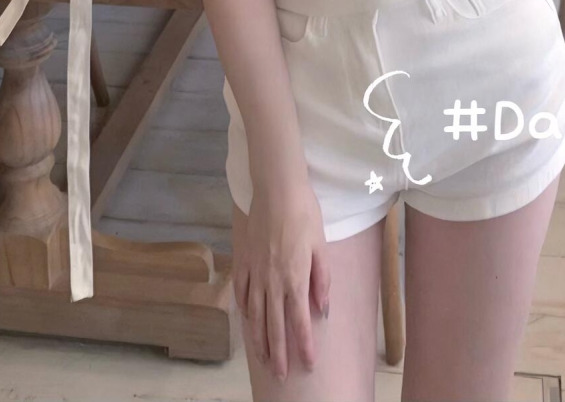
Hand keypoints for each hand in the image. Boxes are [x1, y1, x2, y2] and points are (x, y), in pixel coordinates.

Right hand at [234, 182, 330, 382]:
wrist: (276, 188)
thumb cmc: (304, 213)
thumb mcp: (321, 245)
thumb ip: (321, 279)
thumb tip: (322, 309)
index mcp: (294, 278)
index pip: (299, 321)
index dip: (304, 345)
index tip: (307, 364)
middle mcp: (272, 280)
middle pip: (274, 325)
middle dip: (278, 353)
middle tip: (281, 375)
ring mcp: (254, 271)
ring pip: (255, 314)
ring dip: (259, 339)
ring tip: (262, 359)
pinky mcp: (243, 260)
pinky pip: (241, 292)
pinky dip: (244, 310)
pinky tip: (247, 321)